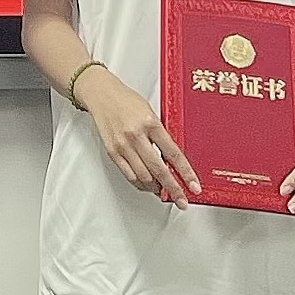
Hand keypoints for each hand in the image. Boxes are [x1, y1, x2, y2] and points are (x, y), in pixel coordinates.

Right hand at [77, 66, 198, 203]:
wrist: (101, 95)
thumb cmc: (127, 101)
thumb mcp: (151, 112)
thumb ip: (161, 134)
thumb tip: (173, 157)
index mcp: (150, 123)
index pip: (173, 153)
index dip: (185, 172)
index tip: (193, 185)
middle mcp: (135, 136)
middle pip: (158, 170)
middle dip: (173, 188)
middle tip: (181, 199)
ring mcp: (122, 146)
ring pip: (143, 176)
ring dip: (156, 188)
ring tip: (165, 192)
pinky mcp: (112, 152)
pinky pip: (129, 174)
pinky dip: (140, 183)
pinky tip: (148, 185)